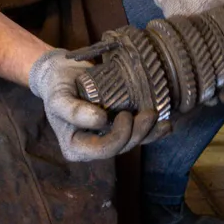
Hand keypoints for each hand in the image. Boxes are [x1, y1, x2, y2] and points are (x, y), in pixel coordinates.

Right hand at [26, 50, 167, 161]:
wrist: (62, 74)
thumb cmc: (57, 86)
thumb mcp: (58, 96)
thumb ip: (73, 110)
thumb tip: (100, 121)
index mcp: (75, 147)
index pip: (103, 150)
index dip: (119, 137)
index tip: (124, 114)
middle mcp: (91, 148)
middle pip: (121, 148)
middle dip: (138, 133)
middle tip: (149, 113)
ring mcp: (105, 138)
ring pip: (132, 143)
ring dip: (149, 133)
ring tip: (160, 118)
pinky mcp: (116, 128)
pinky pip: (136, 135)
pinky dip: (152, 132)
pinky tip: (165, 125)